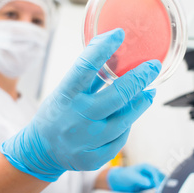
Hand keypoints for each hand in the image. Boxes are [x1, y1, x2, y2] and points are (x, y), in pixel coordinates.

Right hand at [0, 29, 160, 181]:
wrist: (40, 151)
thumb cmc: (56, 114)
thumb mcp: (64, 91)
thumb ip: (88, 77)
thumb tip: (113, 50)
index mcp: (65, 96)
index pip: (85, 67)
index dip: (103, 48)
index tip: (119, 34)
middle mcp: (76, 118)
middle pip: (117, 96)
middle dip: (140, 78)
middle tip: (153, 67)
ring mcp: (85, 140)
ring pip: (125, 120)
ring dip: (141, 103)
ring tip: (149, 91)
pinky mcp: (93, 158)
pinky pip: (120, 140)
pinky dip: (126, 126)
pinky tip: (129, 117)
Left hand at [107, 163, 164, 192]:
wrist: (120, 182)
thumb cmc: (124, 176)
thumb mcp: (131, 176)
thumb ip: (140, 179)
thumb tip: (149, 182)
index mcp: (146, 167)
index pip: (155, 172)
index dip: (157, 178)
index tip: (158, 185)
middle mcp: (150, 172)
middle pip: (160, 176)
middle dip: (163, 182)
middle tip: (163, 190)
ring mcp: (151, 178)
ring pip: (160, 181)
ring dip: (162, 186)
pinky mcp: (150, 184)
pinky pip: (157, 187)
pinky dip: (159, 190)